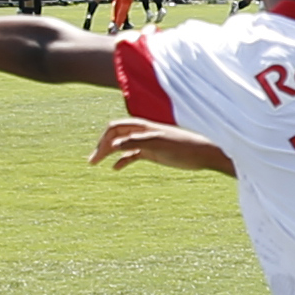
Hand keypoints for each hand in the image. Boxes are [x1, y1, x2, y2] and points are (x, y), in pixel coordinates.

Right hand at [90, 117, 236, 176]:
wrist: (203, 154)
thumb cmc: (183, 146)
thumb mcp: (158, 144)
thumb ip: (137, 142)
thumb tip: (114, 144)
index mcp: (143, 126)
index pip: (116, 127)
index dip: (104, 139)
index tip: (98, 154)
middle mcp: (143, 132)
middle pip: (116, 136)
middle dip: (102, 146)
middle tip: (91, 161)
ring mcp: (147, 142)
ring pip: (122, 145)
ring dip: (109, 153)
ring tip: (97, 164)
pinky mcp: (153, 152)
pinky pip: (133, 155)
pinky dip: (123, 160)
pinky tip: (116, 168)